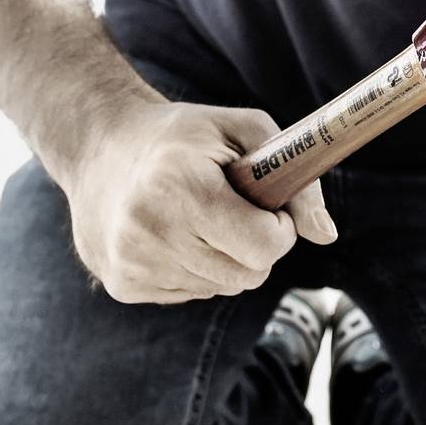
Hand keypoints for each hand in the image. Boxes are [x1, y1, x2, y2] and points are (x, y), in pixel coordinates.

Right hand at [57, 96, 337, 303]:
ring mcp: (131, 262)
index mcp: (179, 186)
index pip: (265, 246)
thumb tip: (327, 235)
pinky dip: (194, 268)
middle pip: (249, 275)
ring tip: (195, 217)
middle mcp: (148, 229)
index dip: (279, 228)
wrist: (98, 144)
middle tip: (231, 210)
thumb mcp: (244, 131)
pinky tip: (170, 234)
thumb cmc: (184, 136)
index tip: (267, 207)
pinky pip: (191, 293)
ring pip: (222, 288)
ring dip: (224, 258)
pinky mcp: (122, 284)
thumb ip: (295, 179)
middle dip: (255, 245)